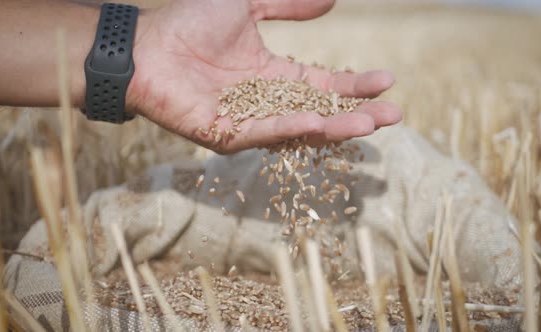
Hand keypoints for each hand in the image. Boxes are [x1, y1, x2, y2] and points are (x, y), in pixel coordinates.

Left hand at [129, 0, 401, 153]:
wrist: (145, 46)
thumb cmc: (189, 23)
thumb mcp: (249, 4)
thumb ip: (288, 4)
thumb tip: (333, 0)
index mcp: (273, 75)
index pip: (324, 84)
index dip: (355, 84)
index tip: (387, 80)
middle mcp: (267, 102)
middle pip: (321, 112)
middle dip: (358, 113)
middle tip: (395, 115)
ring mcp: (249, 123)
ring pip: (300, 128)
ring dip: (336, 127)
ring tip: (371, 123)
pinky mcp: (228, 135)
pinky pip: (266, 133)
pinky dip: (295, 129)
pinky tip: (323, 124)